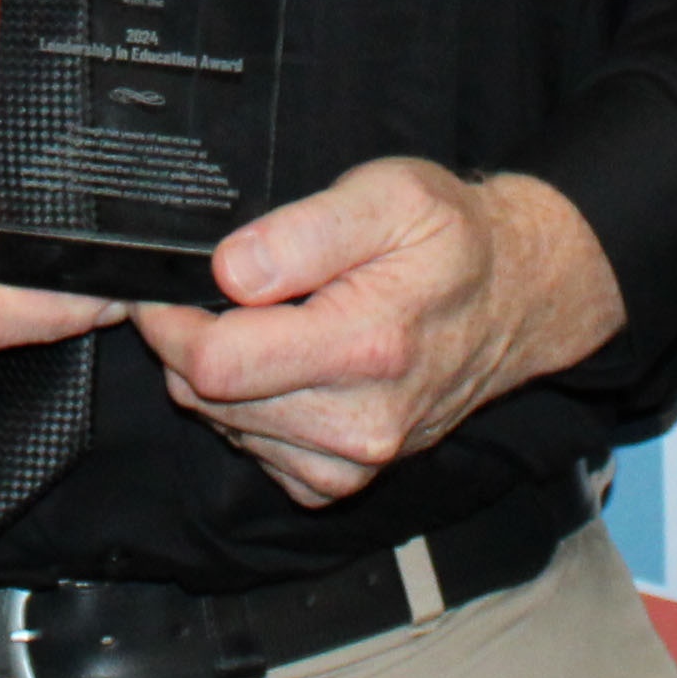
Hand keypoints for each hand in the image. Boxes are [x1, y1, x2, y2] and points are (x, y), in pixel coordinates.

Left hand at [127, 160, 625, 506]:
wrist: (513, 298)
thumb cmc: (450, 240)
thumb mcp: (389, 195)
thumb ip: (303, 231)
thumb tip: (227, 272)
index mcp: (366, 347)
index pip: (215, 362)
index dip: (169, 320)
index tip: (164, 285)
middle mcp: (360, 422)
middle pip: (208, 398)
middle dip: (188, 342)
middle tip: (211, 294)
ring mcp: (353, 462)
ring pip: (224, 426)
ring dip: (218, 377)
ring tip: (263, 323)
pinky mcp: (343, 482)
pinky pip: (254, 453)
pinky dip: (249, 412)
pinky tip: (284, 367)